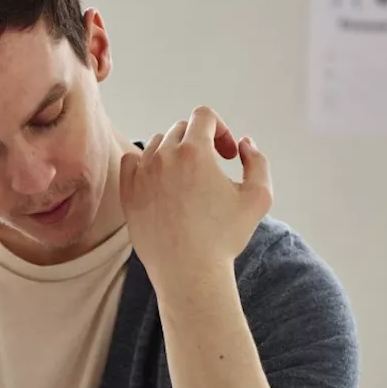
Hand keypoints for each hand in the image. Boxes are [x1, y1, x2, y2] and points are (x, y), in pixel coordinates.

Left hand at [118, 106, 271, 296]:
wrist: (188, 272)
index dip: (221, 130)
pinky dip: (146, 164)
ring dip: (174, 153)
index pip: (203, 116)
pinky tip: (161, 182)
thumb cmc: (225, 237)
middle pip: (180, 129)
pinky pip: (132, 161)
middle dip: (200, 142)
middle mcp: (163, 157)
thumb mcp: (259, 196)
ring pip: (157, 144)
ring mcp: (141, 174)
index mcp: (193, 151)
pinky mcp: (127, 192)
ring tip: (188, 179)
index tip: (227, 155)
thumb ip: (256, 160)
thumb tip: (243, 143)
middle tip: (212, 170)